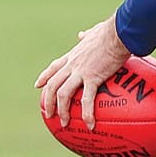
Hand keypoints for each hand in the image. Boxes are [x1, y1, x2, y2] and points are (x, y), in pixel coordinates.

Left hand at [35, 14, 130, 130]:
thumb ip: (87, 35)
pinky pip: (86, 99)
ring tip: (64, 123)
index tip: (38, 86)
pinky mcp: (92, 77)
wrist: (117, 33)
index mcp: (73, 55)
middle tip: (48, 114)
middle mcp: (72, 65)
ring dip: (61, 110)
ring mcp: (80, 71)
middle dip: (48, 101)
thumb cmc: (110, 31)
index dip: (45, 77)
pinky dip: (86, 114)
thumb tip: (82, 34)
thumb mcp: (94, 32)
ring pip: (63, 94)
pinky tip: (90, 125)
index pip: (54, 67)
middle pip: (53, 84)